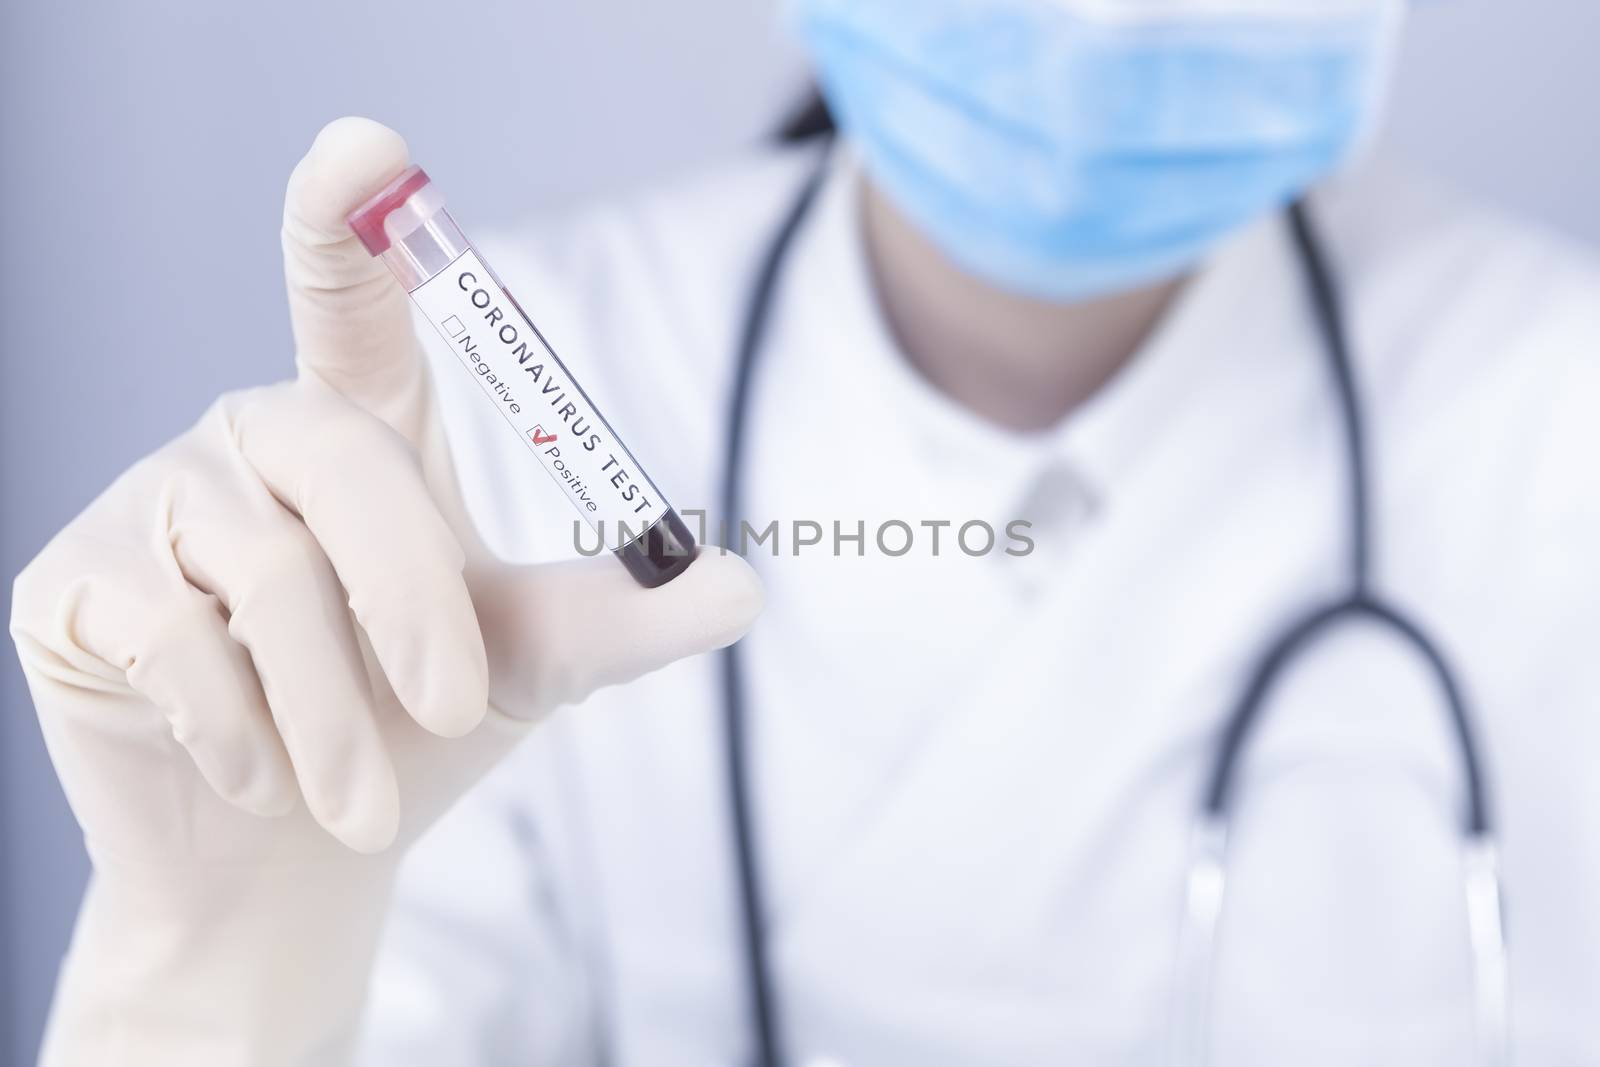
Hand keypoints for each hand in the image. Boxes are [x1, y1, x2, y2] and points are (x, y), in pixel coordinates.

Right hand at [10, 117, 760, 1065]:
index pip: (353, 297)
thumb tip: (743, 588)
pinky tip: (260, 781)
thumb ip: (623, 617)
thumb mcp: (531, 662)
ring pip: (263, 574)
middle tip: (455, 713)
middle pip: (346, 465)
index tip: (367, 147)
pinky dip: (238, 731)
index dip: (350, 219)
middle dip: (412, 603)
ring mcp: (158, 505)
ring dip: (332, 711)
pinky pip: (169, 640)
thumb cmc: (416, 727)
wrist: (298, 852)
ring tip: (360, 801)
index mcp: (363, 426)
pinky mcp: (76, 587)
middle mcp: (257, 439)